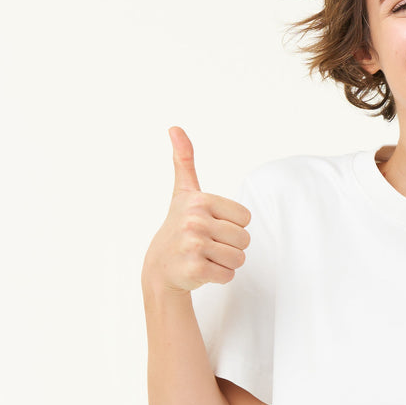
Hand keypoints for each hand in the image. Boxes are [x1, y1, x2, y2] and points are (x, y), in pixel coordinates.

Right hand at [142, 127, 251, 293]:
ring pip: (239, 258)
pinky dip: (219, 277)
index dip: (232, 226)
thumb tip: (174, 127)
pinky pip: (228, 275)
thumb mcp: (182, 193)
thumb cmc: (178, 227)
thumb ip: (183, 161)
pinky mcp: (195, 268)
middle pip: (244, 239)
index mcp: (199, 200)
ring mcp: (193, 245)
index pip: (245, 218)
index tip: (211, 227)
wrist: (159, 268)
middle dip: (230, 247)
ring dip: (226, 263)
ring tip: (205, 257)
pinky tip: (201, 270)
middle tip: (207, 245)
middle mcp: (195, 220)